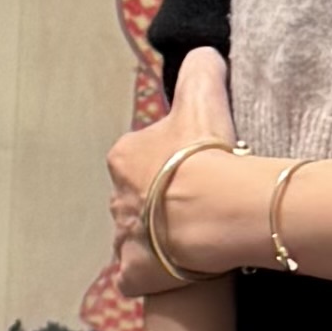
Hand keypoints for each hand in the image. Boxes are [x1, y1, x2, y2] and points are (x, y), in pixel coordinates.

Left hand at [107, 49, 253, 294]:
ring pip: (137, 237)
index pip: (143, 158)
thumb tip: (205, 55)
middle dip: (160, 203)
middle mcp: (115, 197)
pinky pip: (138, 275)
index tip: (197, 170)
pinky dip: (152, 275)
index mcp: (124, 156)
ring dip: (158, 239)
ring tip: (192, 241)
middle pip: (139, 198)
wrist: (216, 210)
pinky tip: (178, 270)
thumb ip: (201, 69)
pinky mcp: (132, 273)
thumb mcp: (204, 96)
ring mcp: (121, 239)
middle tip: (197, 206)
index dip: (172, 163)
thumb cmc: (206, 152)